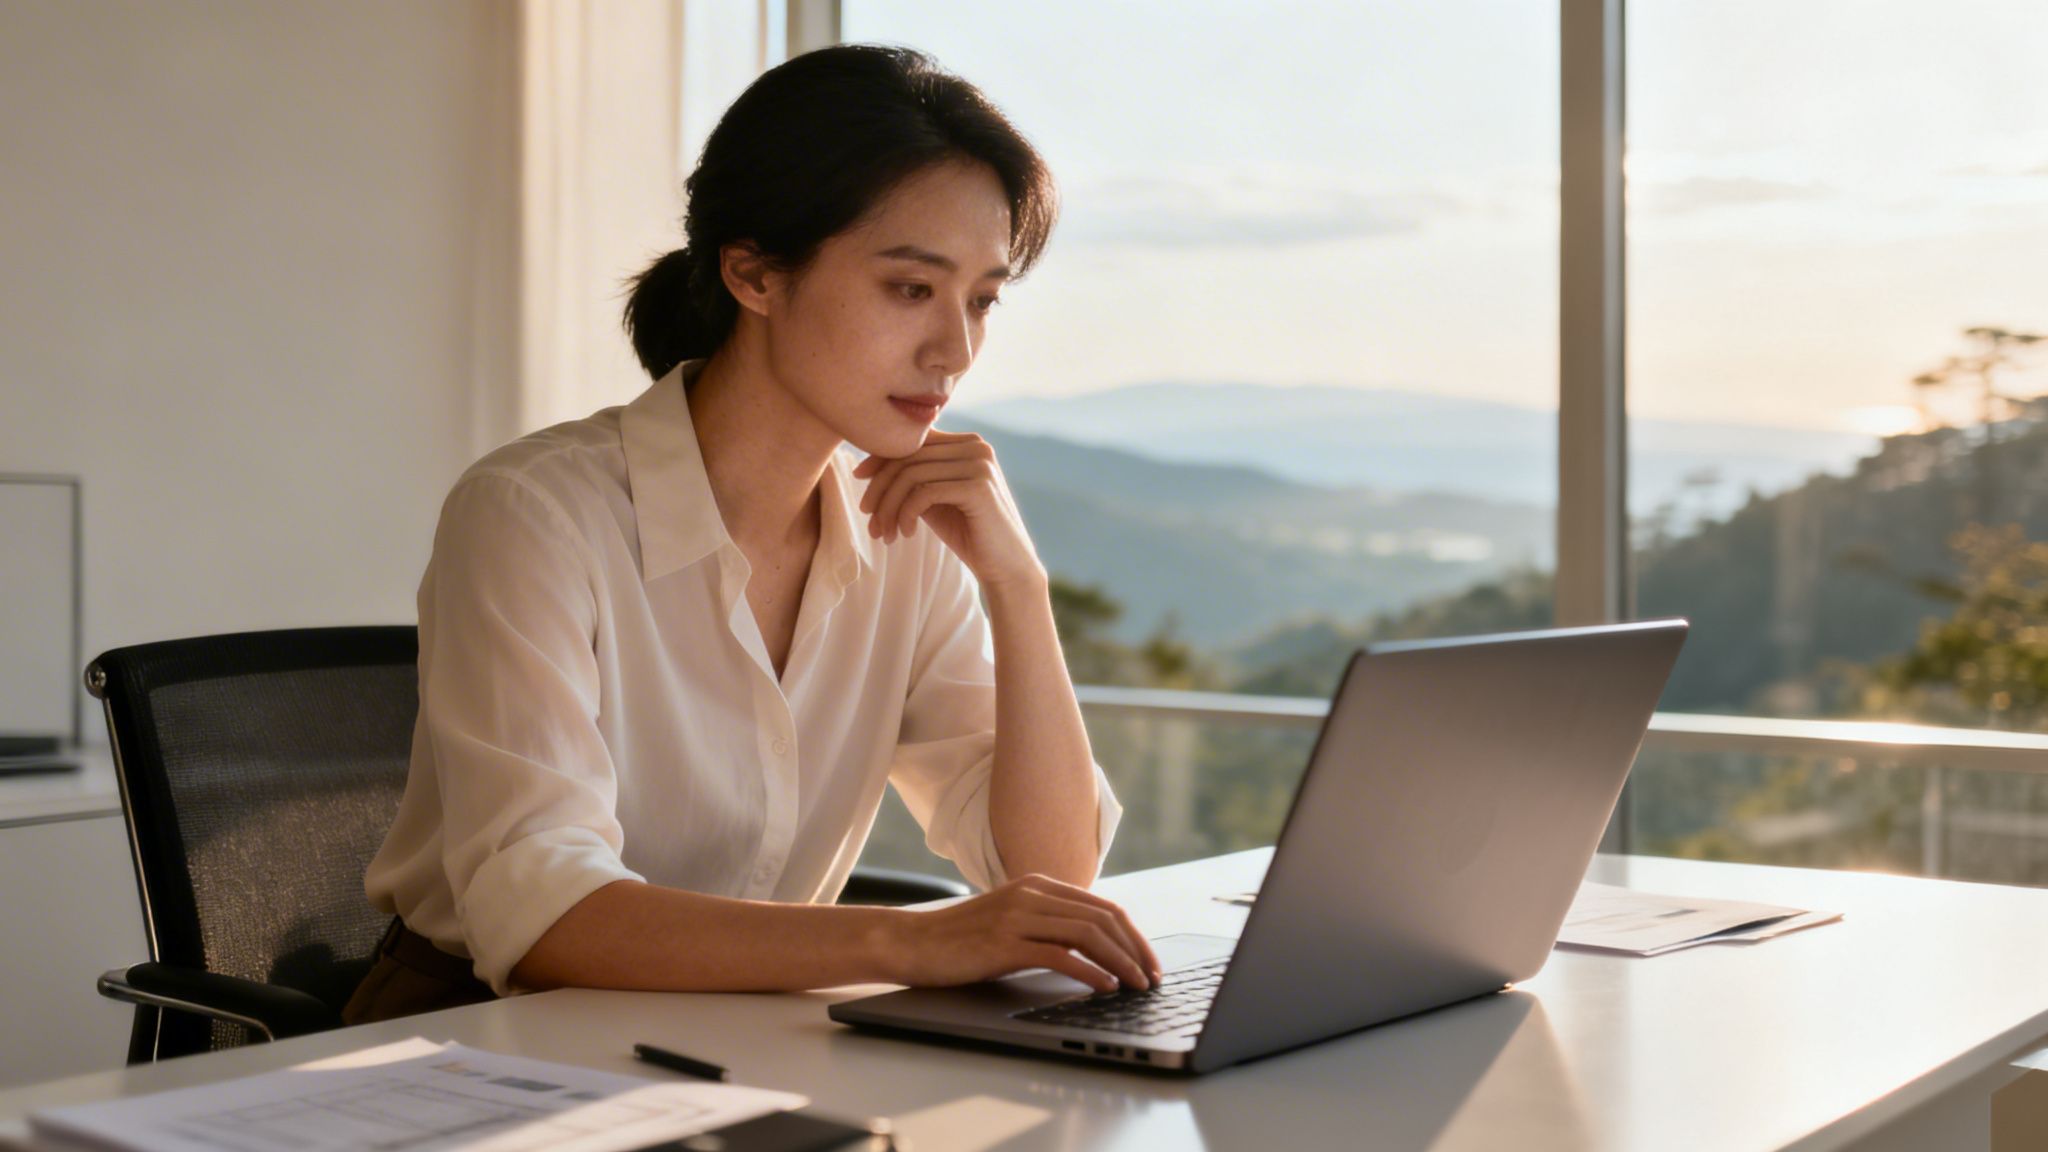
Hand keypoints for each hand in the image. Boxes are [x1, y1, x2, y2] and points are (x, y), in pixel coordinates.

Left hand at [853, 431, 1043, 589]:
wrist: (1006, 567)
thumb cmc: (968, 533)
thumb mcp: (935, 499)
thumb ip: (914, 477)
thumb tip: (869, 463)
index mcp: (967, 443)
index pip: (914, 440)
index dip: (881, 457)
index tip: (859, 479)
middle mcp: (976, 446)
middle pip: (908, 457)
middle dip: (880, 489)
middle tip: (870, 520)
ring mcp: (979, 464)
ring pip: (911, 475)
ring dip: (889, 507)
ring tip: (885, 533)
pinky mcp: (978, 487)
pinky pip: (924, 493)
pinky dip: (905, 514)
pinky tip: (905, 533)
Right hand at [878, 874, 1162, 992]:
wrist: (912, 942)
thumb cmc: (962, 939)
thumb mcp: (1011, 921)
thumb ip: (1047, 923)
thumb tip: (1094, 946)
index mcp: (1038, 885)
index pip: (1102, 906)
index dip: (1133, 935)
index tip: (1148, 961)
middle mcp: (1032, 893)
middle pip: (1103, 917)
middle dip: (1136, 949)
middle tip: (1152, 977)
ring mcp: (1018, 916)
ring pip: (1088, 934)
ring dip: (1121, 962)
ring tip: (1136, 985)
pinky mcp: (1004, 942)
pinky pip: (1060, 954)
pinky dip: (1090, 971)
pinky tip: (1104, 986)